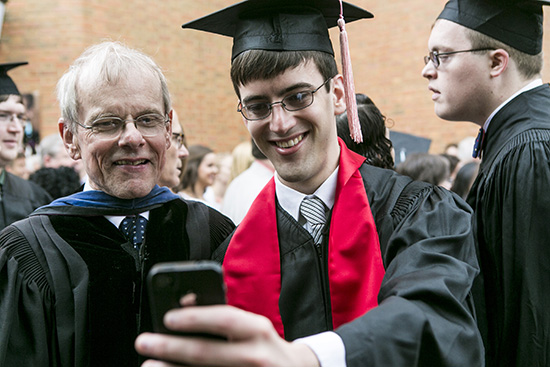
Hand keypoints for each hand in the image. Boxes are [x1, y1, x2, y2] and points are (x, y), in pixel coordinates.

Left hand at [135, 305, 319, 366]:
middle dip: (170, 347)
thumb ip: (225, 321)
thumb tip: (184, 307)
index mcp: (257, 330)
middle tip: (144, 342)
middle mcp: (257, 355)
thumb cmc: (265, 347)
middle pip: (207, 352)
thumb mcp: (252, 328)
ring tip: (148, 366)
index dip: (195, 317)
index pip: (225, 318)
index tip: (167, 317)